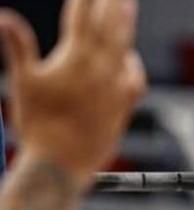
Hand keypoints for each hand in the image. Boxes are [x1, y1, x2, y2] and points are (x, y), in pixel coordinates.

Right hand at [0, 0, 144, 188]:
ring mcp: (117, 87)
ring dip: (125, 24)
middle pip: (112, 25)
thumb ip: (17, 45)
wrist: (63, 163)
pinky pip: (135, 78)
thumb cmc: (38, 125)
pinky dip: (132, 62)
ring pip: (126, 47)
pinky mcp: (124, 106)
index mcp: (77, 58)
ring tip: (126, 6)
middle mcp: (103, 69)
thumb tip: (3, 15)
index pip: (83, 16)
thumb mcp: (23, 81)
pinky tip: (128, 57)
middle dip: (113, 2)